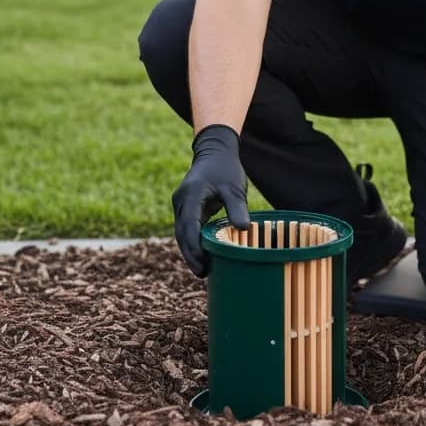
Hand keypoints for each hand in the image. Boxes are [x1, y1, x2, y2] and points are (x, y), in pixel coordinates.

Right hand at [171, 124, 249, 275]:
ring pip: (182, 232)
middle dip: (190, 254)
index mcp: (191, 195)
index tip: (202, 263)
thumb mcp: (234, 187)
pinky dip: (193, 242)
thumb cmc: (225, 169)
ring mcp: (182, 204)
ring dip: (190, 251)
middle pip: (181, 233)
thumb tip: (244, 229)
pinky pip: (186, 228)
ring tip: (203, 270)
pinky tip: (203, 256)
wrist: (215, 152)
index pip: (188, 225)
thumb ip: (236, 207)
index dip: (193, 247)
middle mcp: (182, 201)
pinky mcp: (186, 208)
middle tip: (203, 273)